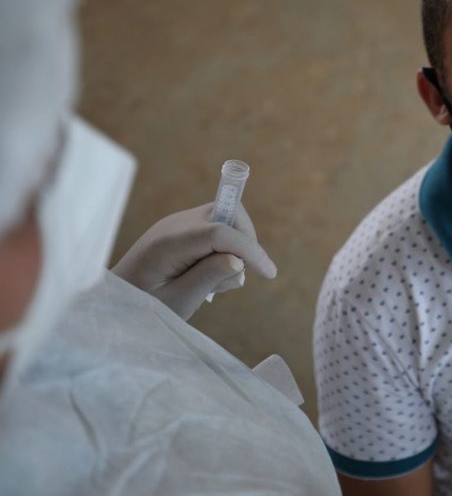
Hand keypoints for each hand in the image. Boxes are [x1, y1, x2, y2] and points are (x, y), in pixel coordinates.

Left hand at [111, 203, 276, 319]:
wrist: (113, 301)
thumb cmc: (141, 307)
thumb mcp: (176, 302)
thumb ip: (207, 278)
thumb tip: (238, 260)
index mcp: (169, 243)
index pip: (221, 232)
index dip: (250, 250)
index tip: (268, 273)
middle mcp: (175, 224)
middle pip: (229, 213)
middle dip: (245, 241)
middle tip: (239, 275)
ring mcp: (178, 223)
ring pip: (226, 219)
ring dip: (235, 247)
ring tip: (218, 284)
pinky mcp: (182, 229)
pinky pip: (216, 228)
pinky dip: (224, 248)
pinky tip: (211, 275)